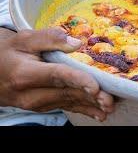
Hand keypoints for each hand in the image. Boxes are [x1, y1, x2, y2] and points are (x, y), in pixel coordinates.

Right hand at [0, 28, 114, 120]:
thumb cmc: (11, 52)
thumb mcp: (25, 39)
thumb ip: (50, 38)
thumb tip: (76, 43)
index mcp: (25, 74)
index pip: (57, 77)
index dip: (78, 81)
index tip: (95, 86)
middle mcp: (30, 93)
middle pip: (65, 93)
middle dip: (89, 97)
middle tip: (111, 100)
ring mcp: (35, 103)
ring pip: (67, 102)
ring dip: (90, 105)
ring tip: (109, 107)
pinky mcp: (41, 106)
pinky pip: (65, 108)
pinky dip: (83, 111)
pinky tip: (99, 114)